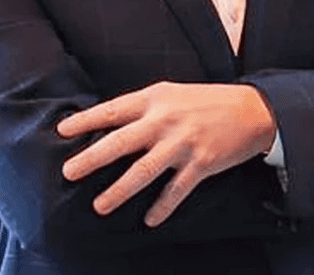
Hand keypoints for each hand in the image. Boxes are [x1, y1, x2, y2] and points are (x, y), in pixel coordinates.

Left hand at [57, 82, 275, 227]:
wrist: (250, 109)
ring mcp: (183, 143)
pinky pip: (176, 190)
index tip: (63, 132)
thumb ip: (143, 108)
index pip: (114, 110)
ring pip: (144, 171)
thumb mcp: (171, 94)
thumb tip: (109, 126)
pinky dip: (162, 207)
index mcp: (156, 98)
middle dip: (92, 158)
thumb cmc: (205, 101)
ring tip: (100, 205)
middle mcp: (166, 120)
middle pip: (121, 141)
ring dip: (120, 190)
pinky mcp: (201, 163)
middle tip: (69, 172)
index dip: (87, 120)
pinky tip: (149, 220)